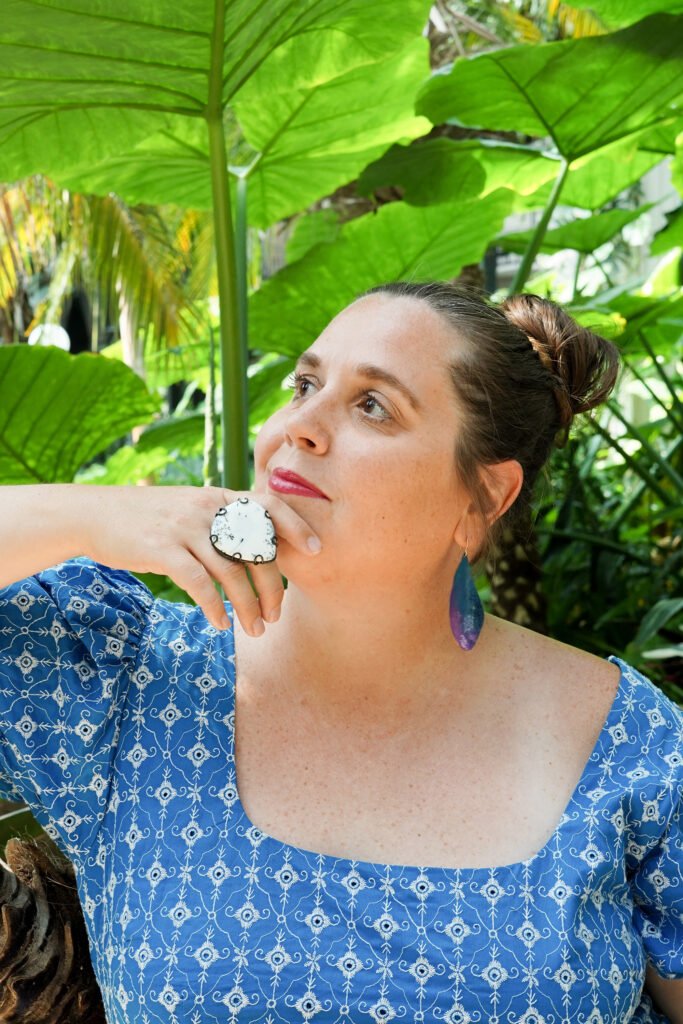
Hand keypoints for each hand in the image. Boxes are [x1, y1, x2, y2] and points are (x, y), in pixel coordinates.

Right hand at [82, 485, 321, 636]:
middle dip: (272, 587)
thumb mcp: (190, 508)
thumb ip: (222, 520)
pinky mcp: (162, 549)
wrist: (95, 515)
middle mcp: (206, 508)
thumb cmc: (150, 519)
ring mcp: (185, 528)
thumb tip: (259, 548)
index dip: (296, 526)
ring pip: (231, 572)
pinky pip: (199, 583)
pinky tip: (220, 624)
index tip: (316, 549)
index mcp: (218, 497)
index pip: (268, 505)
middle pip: (255, 548)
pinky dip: (214, 607)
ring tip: (254, 628)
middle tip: (274, 616)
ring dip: (247, 607)